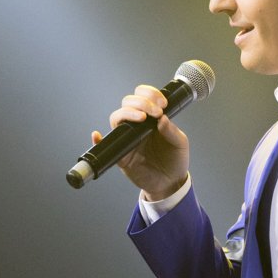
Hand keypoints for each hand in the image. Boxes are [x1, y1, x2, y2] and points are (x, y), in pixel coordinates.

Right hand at [91, 84, 189, 199]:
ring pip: (117, 118)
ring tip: (142, 118)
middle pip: (127, 103)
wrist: (171, 183)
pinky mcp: (122, 155)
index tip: (162, 103)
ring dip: (128, 113)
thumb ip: (171, 131)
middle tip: (156, 112)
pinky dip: (99, 140)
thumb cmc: (175, 160)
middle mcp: (137, 126)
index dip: (149, 94)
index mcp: (151, 119)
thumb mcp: (179, 143)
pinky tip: (98, 135)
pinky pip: (107, 146)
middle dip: (141, 102)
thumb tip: (161, 119)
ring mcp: (128, 139)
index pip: (143, 97)